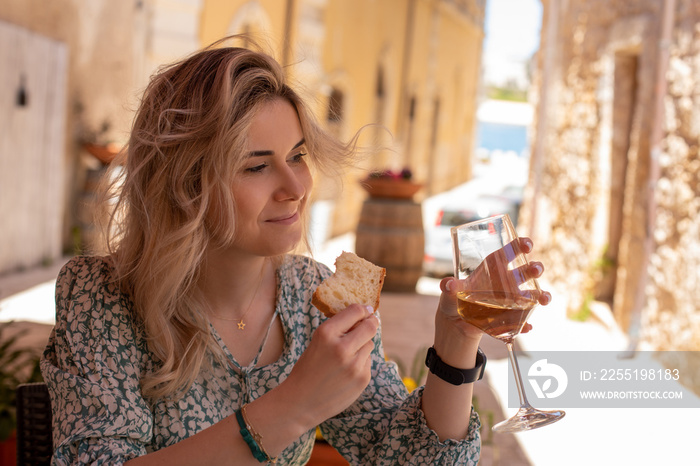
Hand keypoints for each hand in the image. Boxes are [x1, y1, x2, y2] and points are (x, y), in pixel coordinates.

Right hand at [281, 304, 378, 427]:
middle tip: (371, 321)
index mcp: (326, 333)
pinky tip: (346, 372)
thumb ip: (338, 329)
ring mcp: (354, 365)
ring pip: (370, 344)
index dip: (363, 309)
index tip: (366, 310)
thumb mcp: (316, 342)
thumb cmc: (307, 369)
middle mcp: (342, 347)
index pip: (355, 311)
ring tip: (346, 356)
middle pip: (370, 326)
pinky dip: (361, 362)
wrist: (300, 402)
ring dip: (363, 345)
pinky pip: (368, 362)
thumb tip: (364, 316)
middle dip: (371, 322)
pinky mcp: (362, 379)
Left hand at [437, 237, 550, 337]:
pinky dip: (525, 324)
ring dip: (541, 295)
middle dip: (535, 268)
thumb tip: (449, 284)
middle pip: (526, 270)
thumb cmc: (454, 299)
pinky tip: (526, 326)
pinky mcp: (511, 317)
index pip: (510, 252)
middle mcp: (507, 281)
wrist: (456, 323)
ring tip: (544, 299)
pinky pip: (522, 320)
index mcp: (494, 268)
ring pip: (533, 294)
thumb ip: (449, 287)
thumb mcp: (450, 292)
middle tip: (536, 270)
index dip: (520, 245)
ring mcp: (512, 299)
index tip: (527, 244)